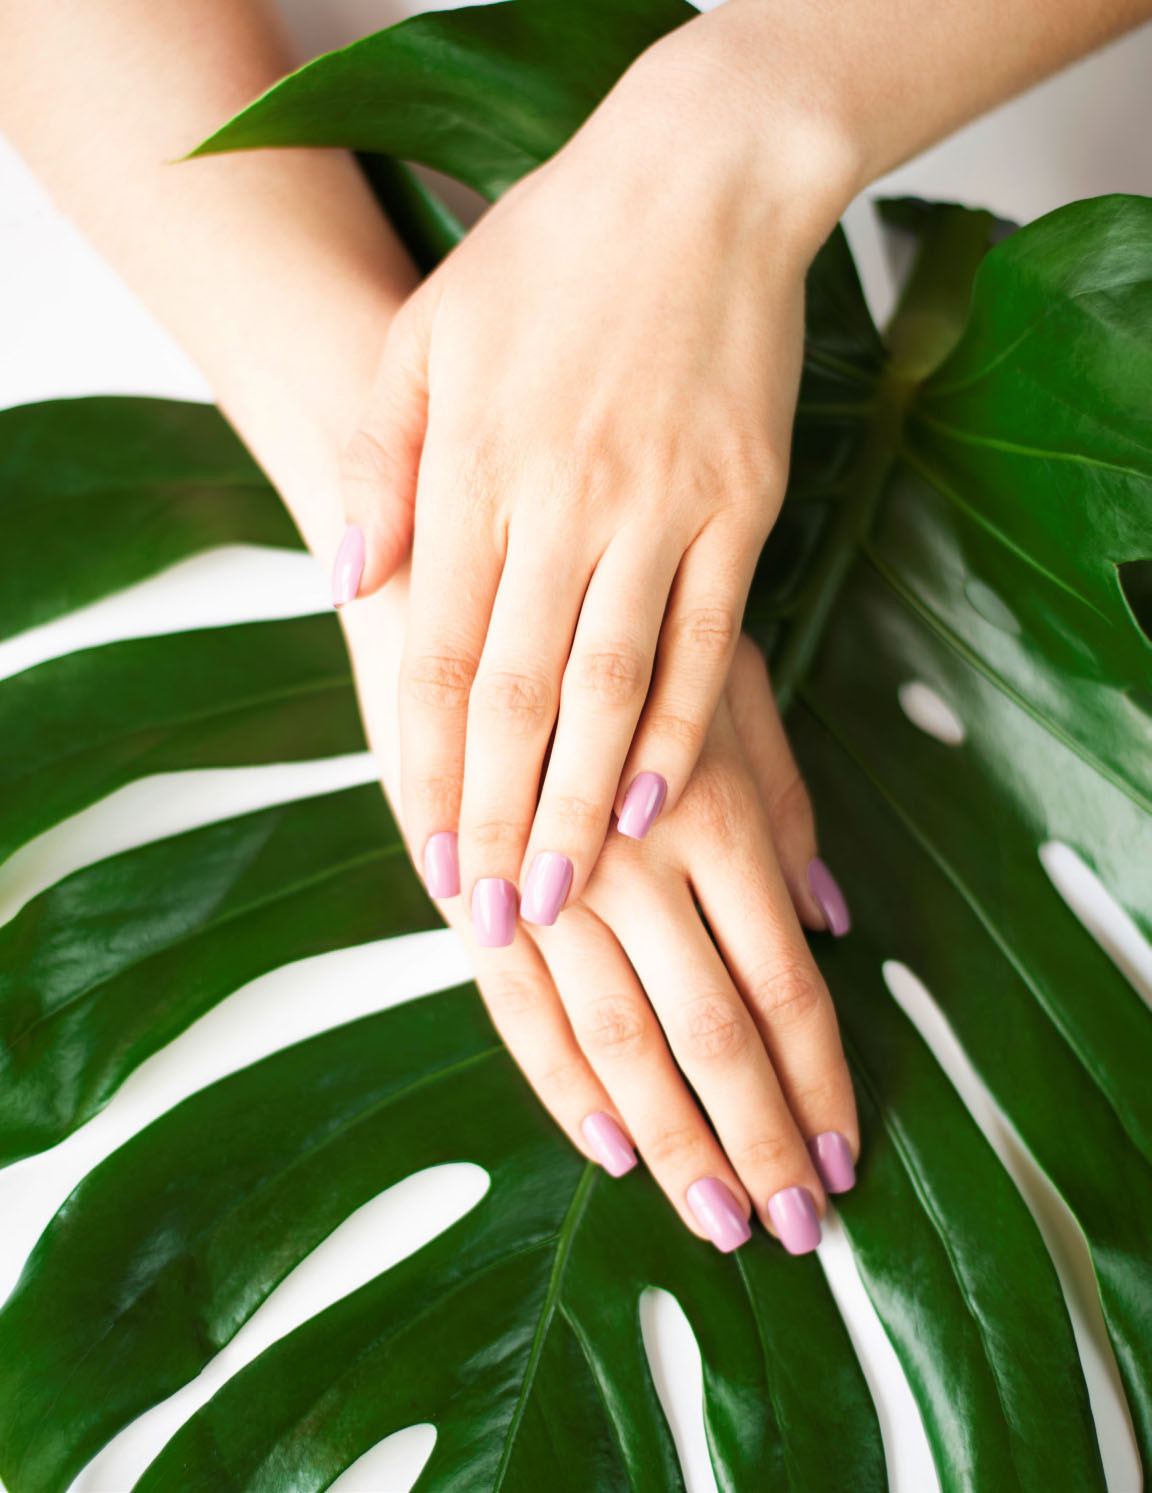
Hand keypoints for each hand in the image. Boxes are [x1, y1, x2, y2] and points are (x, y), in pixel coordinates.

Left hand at [330, 23, 850, 943]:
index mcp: (477, 470)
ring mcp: (662, 509)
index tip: (424, 859)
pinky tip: (661, 802)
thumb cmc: (543, 259)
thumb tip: (348, 587)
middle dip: (502, 816)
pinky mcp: (741, 509)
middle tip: (493, 919)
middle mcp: (566, 502)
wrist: (695, 181)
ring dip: (586, 801)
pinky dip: (685, 729)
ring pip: (615, 686)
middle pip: (522, 693)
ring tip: (565, 893)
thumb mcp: (423, 339)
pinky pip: (712, 642)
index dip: (430, 767)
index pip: (439, 654)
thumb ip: (379, 467)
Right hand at [343, 579, 856, 1252]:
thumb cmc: (604, 632)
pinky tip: (607, 1146)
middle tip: (798, 1230)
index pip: (784, 979)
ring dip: (674, 1138)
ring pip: (622, 1040)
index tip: (845, 1154)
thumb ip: (781, 800)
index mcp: (713, 811)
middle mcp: (639, 862)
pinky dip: (566, 1087)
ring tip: (716, 1218)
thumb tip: (836, 913)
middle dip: (760, 1137)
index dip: (819, 1078)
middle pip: (713, 1030)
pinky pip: (520, 1015)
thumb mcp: (719, 685)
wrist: (446, 594)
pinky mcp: (471, 897)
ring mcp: (548, 885)